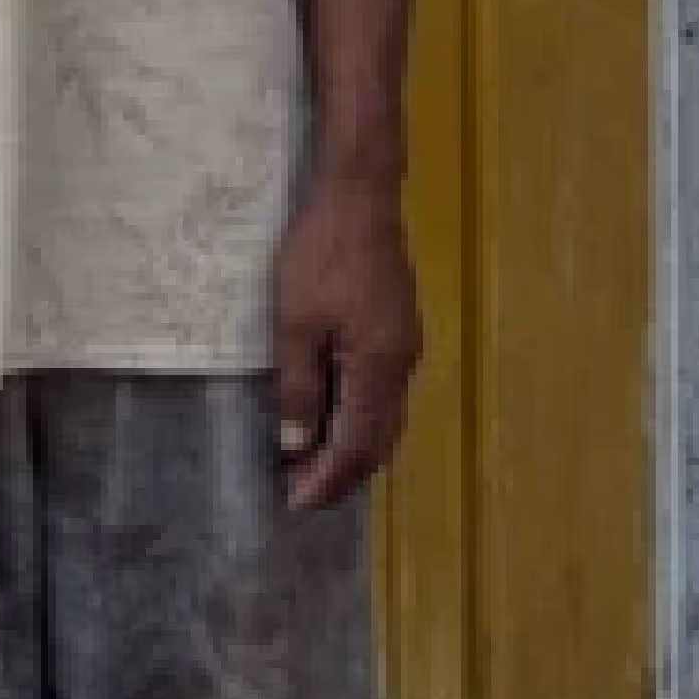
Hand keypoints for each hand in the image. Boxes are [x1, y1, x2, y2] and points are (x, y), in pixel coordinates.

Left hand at [270, 176, 421, 513]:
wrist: (359, 195)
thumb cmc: (321, 255)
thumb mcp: (294, 323)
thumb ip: (298, 388)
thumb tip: (297, 445)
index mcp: (380, 368)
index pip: (358, 446)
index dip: (327, 481)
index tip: (294, 503)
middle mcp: (402, 365)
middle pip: (378, 441)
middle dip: (340, 473)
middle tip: (297, 491)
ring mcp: (404, 347)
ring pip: (384, 419)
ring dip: (349, 447)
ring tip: (307, 463)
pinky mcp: (396, 330)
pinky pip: (382, 394)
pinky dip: (357, 418)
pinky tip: (328, 417)